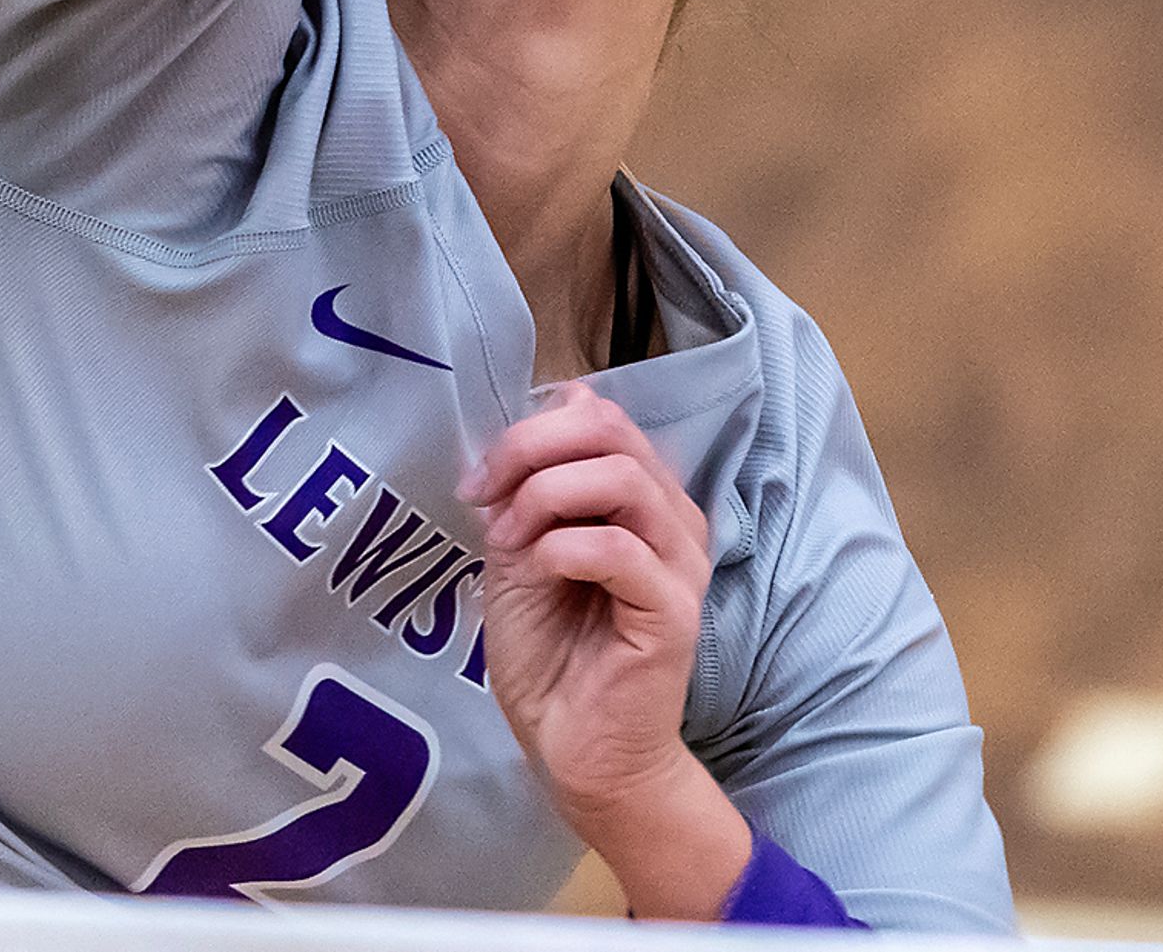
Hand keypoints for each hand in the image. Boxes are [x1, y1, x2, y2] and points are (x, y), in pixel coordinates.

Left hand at [462, 383, 748, 919]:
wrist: (574, 749)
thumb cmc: (551, 654)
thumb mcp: (523, 551)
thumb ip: (532, 487)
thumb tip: (541, 413)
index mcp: (642, 500)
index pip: (602, 415)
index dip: (532, 429)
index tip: (481, 479)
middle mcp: (673, 520)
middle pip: (614, 431)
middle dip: (533, 449)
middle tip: (487, 497)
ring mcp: (681, 565)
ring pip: (624, 478)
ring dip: (546, 497)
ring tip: (510, 541)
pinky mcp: (675, 613)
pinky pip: (621, 549)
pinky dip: (564, 547)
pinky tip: (540, 571)